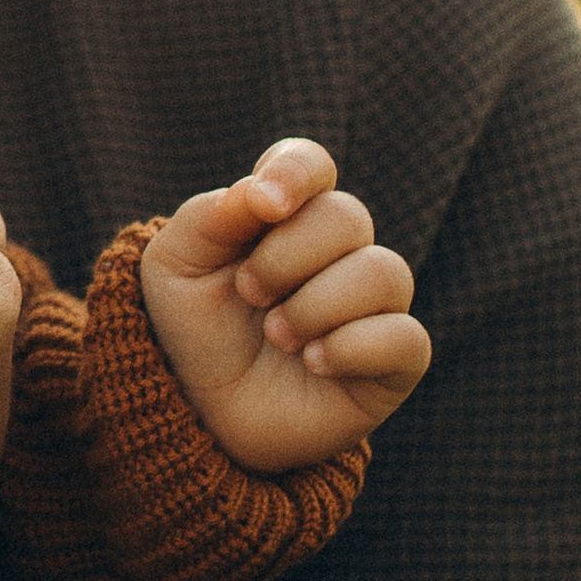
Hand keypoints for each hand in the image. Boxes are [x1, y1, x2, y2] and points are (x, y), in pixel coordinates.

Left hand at [140, 140, 430, 475]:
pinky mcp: (393, 361)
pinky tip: (314, 363)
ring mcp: (370, 305)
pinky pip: (405, 337)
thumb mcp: (174, 267)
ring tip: (278, 337)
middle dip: (287, 257)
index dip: (297, 172)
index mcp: (285, 218)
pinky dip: (354, 346)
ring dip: (317, 305)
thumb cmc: (193, 331)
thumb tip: (263, 191)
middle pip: (348, 216)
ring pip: (384, 273)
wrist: (202, 413)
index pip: (312, 167)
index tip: (266, 205)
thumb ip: (210, 217)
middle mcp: (337, 253)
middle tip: (249, 294)